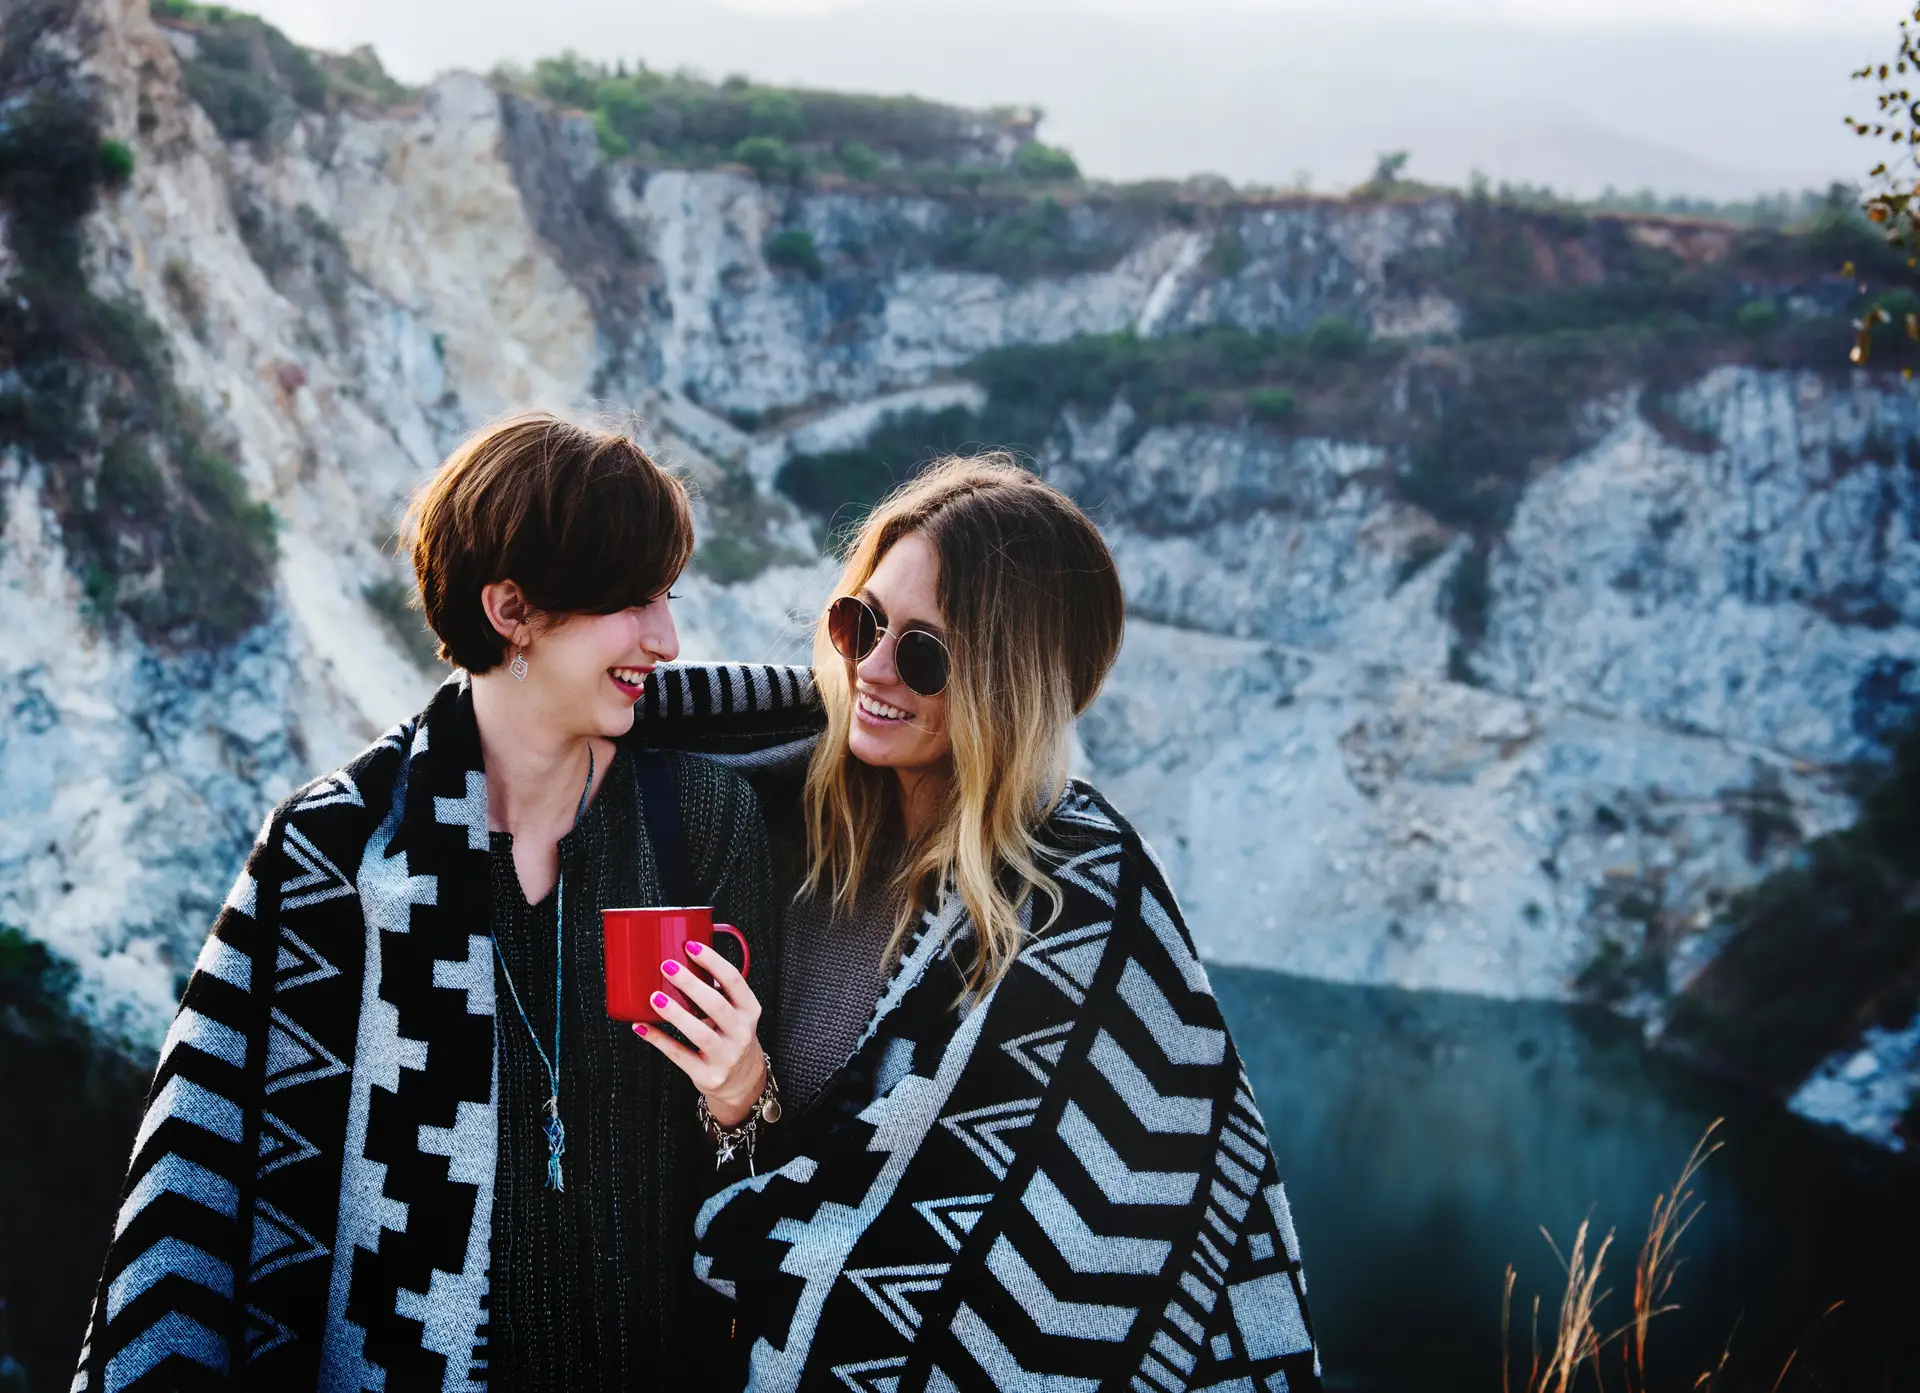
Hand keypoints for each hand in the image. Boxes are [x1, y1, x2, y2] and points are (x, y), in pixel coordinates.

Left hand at [632, 940, 765, 1126]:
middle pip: (716, 1004)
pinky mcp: (709, 1076)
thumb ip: (716, 991)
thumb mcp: (735, 1013)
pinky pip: (680, 1056)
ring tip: (655, 997)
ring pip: (701, 1033)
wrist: (743, 1081)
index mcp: (749, 1009)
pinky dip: (659, 1040)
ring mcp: (727, 1056)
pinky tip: (641, 1027)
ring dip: (676, 1014)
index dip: (712, 961)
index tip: (690, 945)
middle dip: (690, 984)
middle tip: (667, 966)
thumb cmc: (730, 1036)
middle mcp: (742, 1032)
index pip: (734, 980)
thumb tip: (678, 960)